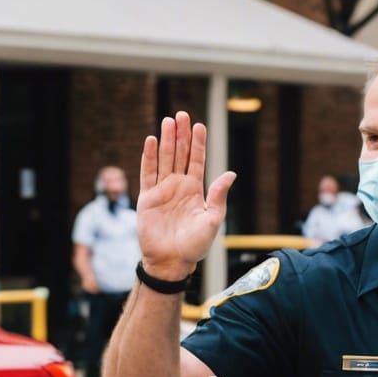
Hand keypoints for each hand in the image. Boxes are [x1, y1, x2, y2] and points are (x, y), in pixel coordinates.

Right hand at [137, 111, 235, 277]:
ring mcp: (162, 190)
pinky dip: (149, 157)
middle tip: (182, 115)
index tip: (200, 126)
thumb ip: (218, 195)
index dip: (198, 144)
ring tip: (169, 121)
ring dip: (167, 140)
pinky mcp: (147, 198)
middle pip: (180, 155)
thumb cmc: (194, 245)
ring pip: (164, 159)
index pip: (196, 161)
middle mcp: (178, 187)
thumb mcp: (212, 219)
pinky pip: (147, 173)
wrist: (171, 261)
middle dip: (182, 135)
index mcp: (195, 190)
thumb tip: (231, 173)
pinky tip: (152, 141)